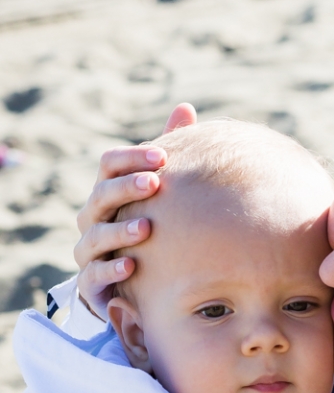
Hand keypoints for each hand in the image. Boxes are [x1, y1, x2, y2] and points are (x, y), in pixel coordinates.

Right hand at [73, 103, 196, 316]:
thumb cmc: (146, 228)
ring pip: (95, 236)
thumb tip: (185, 107)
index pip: (109, 165)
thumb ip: (166, 155)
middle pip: (101, 195)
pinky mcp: (90, 283)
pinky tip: (132, 267)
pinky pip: (93, 276)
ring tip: (147, 228)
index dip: (132, 158)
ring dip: (120, 231)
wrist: (131, 284)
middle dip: (127, 188)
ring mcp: (89, 251)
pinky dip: (110, 270)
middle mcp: (92, 218)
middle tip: (155, 183)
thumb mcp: (156, 191)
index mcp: (107, 192)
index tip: (162, 157)